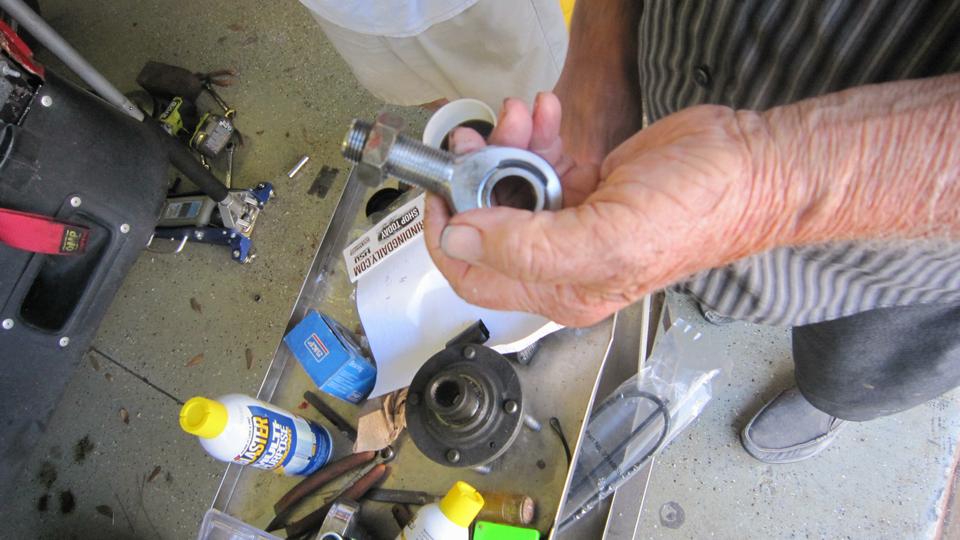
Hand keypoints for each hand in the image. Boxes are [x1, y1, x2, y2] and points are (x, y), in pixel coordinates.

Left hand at [424, 93, 786, 326]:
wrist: (747, 165)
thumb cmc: (697, 213)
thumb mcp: (605, 240)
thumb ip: (525, 247)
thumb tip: (459, 241)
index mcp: (562, 290)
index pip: (475, 278)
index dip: (447, 237)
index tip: (440, 194)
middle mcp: (562, 262)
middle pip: (487, 225)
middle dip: (477, 178)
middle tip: (481, 140)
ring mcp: (574, 222)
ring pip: (510, 186)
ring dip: (506, 146)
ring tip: (523, 115)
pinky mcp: (588, 186)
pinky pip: (541, 161)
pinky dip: (535, 135)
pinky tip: (546, 113)